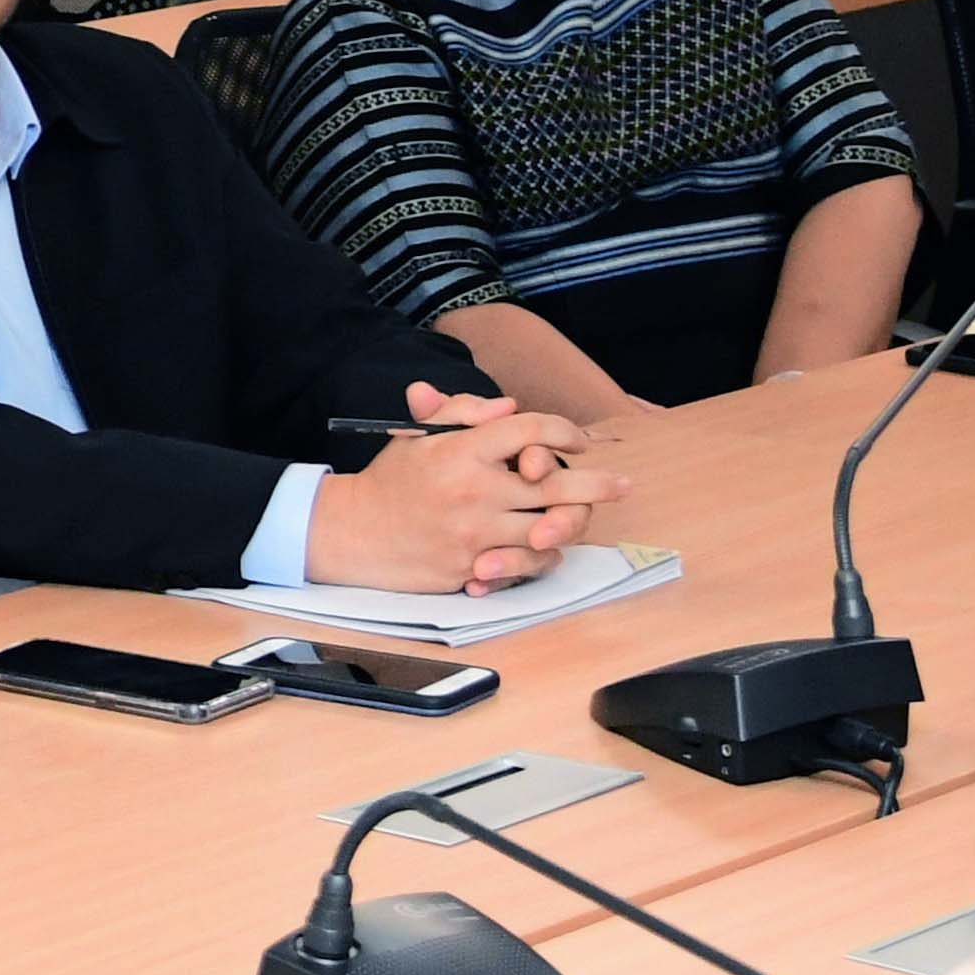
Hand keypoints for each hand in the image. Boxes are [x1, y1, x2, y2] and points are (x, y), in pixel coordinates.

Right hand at [302, 392, 604, 597]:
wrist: (352, 533)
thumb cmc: (391, 481)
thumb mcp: (420, 435)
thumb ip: (463, 412)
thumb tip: (509, 406)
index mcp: (461, 450)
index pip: (529, 430)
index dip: (563, 432)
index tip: (580, 441)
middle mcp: (474, 490)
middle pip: (554, 485)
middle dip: (597, 484)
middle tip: (623, 484)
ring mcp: (475, 533)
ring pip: (547, 529)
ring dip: (573, 524)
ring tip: (586, 518)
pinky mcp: (471, 567)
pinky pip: (526, 564)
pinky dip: (542, 557)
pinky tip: (549, 548)